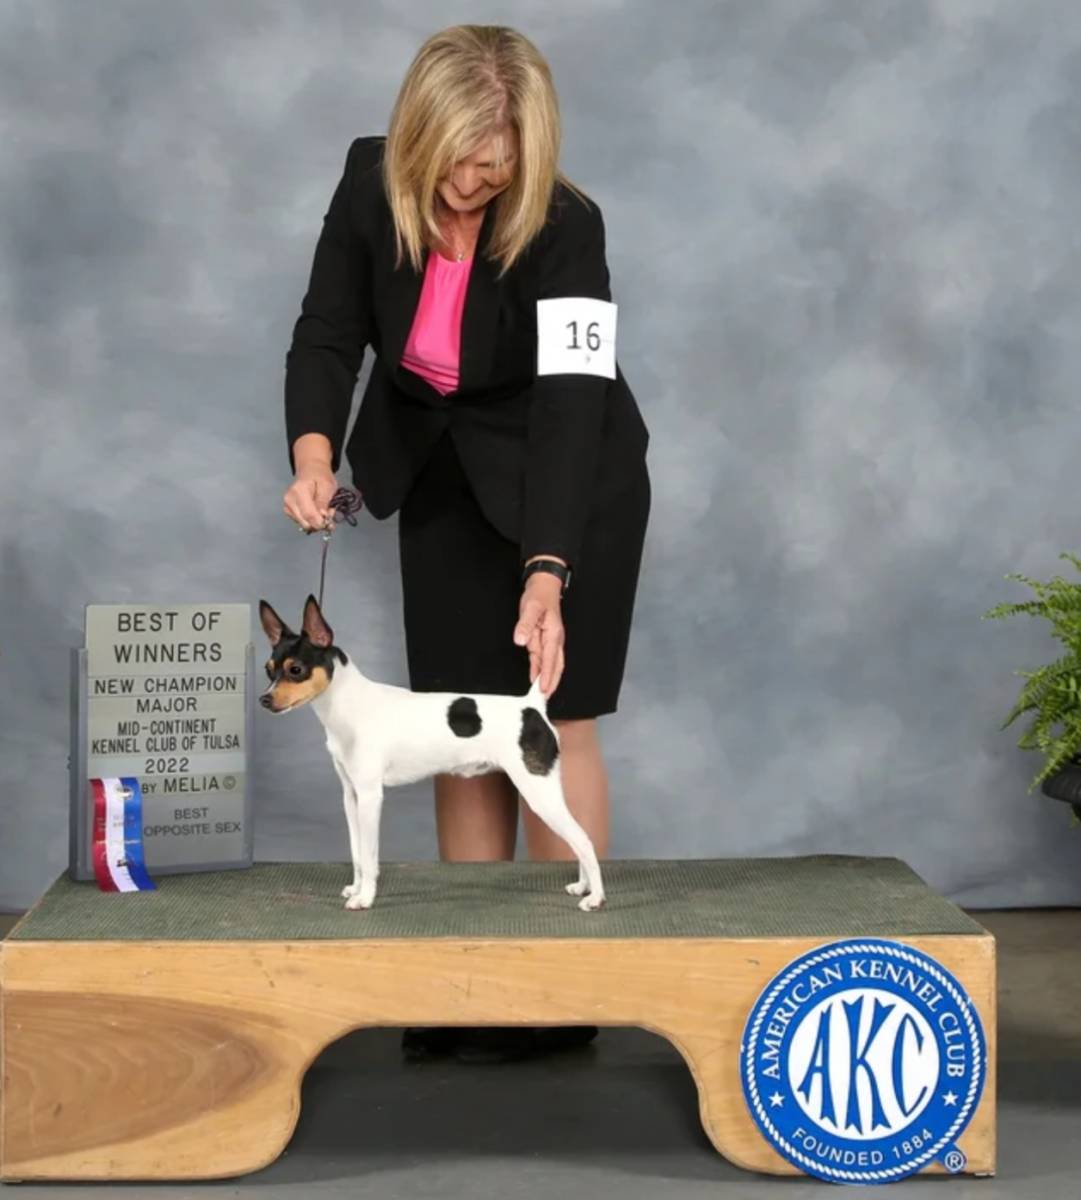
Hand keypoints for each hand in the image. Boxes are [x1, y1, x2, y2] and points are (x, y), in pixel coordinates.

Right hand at [284, 464, 337, 532]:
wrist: (310, 471)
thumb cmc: (320, 477)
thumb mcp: (327, 486)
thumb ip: (324, 502)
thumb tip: (322, 516)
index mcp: (299, 492)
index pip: (309, 514)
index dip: (321, 522)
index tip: (330, 523)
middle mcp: (289, 500)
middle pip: (305, 523)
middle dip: (320, 523)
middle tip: (329, 514)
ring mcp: (287, 506)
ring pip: (304, 525)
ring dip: (316, 522)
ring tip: (324, 511)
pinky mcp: (288, 511)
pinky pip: (302, 522)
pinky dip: (311, 521)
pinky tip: (317, 513)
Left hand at [513, 572, 564, 697]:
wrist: (543, 587)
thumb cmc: (539, 596)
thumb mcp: (530, 608)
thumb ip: (525, 624)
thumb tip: (520, 640)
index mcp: (553, 634)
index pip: (550, 659)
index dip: (547, 675)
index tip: (543, 689)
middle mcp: (554, 640)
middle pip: (556, 666)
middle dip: (551, 683)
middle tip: (545, 699)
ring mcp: (550, 641)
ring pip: (550, 665)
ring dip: (547, 679)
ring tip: (543, 695)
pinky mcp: (543, 640)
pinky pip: (543, 659)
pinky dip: (541, 670)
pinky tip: (536, 680)